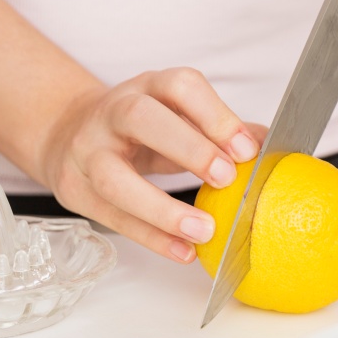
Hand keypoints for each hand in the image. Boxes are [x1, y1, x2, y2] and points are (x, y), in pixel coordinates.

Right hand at [40, 67, 263, 263]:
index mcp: (147, 87)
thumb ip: (218, 129)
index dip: (215, 115)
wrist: (69, 136)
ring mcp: (88, 150)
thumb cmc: (138, 129)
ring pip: (114, 177)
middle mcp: (112, 112)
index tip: (246, 150)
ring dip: (162, 208)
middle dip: (187, 148)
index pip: (179, 86)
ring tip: (204, 230)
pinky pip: (113, 217)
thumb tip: (267, 143)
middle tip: (226, 178)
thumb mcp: (177, 117)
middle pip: (140, 117)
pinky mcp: (75, 190)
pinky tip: (183, 251)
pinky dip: (151, 238)